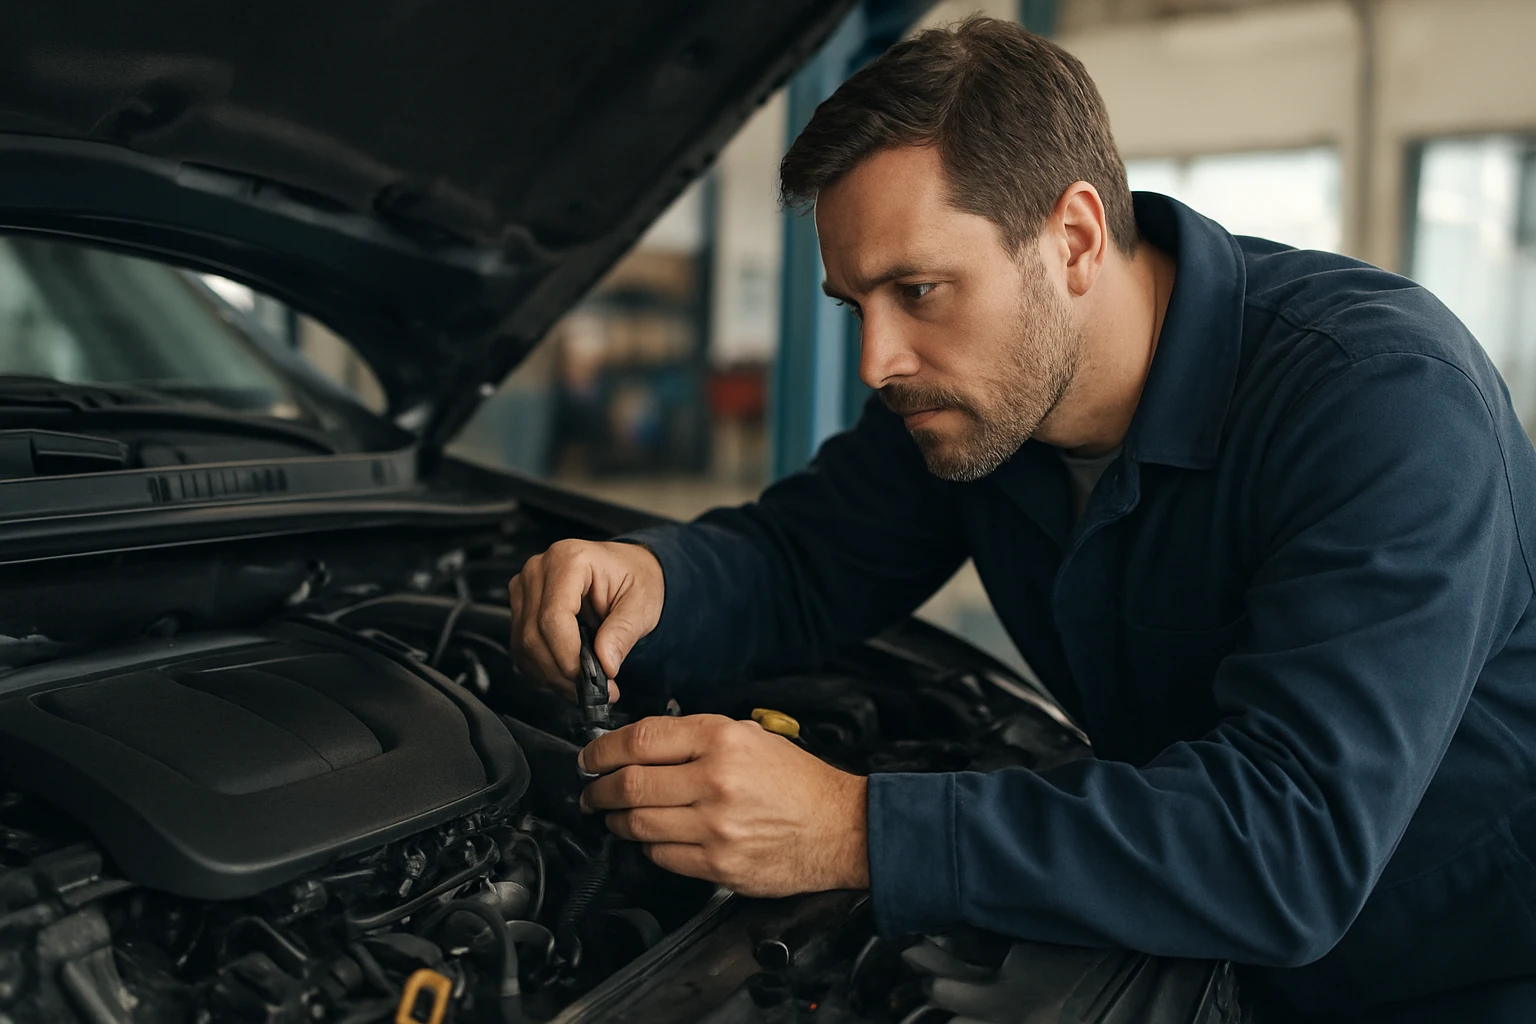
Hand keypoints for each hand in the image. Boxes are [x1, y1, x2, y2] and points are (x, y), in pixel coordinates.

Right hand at [507, 540, 664, 700]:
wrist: (627, 569)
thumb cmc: (634, 577)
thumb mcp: (642, 603)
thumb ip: (623, 632)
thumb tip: (605, 663)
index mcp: (569, 560)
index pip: (553, 617)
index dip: (567, 655)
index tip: (590, 678)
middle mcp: (539, 570)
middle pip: (534, 634)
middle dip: (561, 671)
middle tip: (592, 689)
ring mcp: (526, 588)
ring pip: (524, 644)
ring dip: (551, 675)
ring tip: (582, 685)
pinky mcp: (521, 607)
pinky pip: (521, 647)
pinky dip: (542, 669)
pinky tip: (566, 675)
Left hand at [578, 714, 869, 896]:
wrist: (840, 827)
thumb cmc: (798, 782)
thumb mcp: (751, 737)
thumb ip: (698, 738)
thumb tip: (643, 746)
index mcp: (722, 740)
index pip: (640, 740)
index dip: (602, 749)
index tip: (590, 756)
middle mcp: (715, 780)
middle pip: (630, 784)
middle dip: (598, 788)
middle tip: (590, 790)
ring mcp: (715, 826)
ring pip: (638, 823)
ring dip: (615, 820)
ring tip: (611, 815)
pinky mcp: (718, 864)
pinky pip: (661, 856)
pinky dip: (646, 846)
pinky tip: (648, 838)